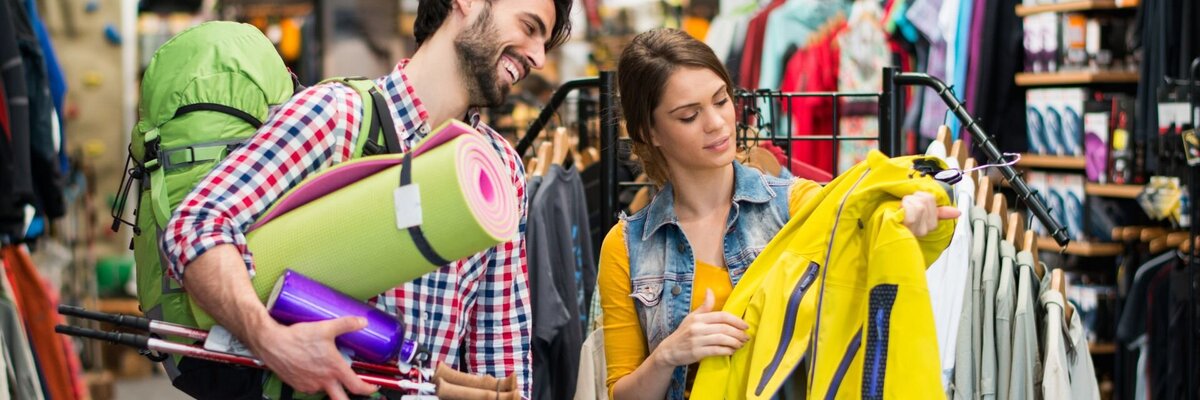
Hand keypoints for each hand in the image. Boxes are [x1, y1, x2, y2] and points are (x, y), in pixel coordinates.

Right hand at [247, 317, 377, 399]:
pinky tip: (313, 370)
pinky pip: (311, 388)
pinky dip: (315, 382)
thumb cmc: (297, 337)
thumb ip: (346, 324)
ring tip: (327, 370)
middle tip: (357, 392)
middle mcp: (323, 381)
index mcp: (333, 369)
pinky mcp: (298, 386)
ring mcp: (310, 386)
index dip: (368, 389)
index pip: (357, 386)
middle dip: (350, 399)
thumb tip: (362, 321)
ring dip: (330, 385)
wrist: (272, 343)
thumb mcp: (326, 328)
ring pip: (325, 391)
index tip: (372, 387)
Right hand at [651, 289, 749, 366]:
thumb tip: (710, 290)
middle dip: (738, 333)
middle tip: (746, 337)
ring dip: (735, 342)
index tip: (745, 326)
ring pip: (722, 339)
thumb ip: (704, 306)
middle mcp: (697, 328)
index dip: (736, 320)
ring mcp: (697, 340)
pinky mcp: (697, 352)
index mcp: (698, 318)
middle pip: (724, 328)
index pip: (722, 316)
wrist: (669, 350)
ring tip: (740, 344)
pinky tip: (731, 351)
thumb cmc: (683, 333)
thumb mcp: (692, 317)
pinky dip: (727, 351)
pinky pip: (716, 351)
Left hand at [901, 191, 960, 236]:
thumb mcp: (920, 213)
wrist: (883, 230)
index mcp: (931, 223)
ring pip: (919, 205)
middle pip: (925, 200)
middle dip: (911, 198)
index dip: (918, 196)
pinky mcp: (908, 230)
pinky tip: (898, 214)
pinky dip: (903, 208)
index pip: (930, 198)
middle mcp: (925, 229)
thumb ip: (940, 212)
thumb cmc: (900, 219)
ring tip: (900, 211)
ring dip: (906, 203)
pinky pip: (912, 212)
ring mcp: (917, 230)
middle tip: (903, 207)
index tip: (911, 203)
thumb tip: (958, 212)